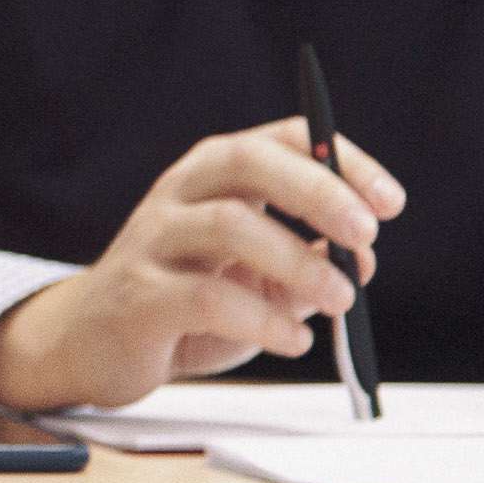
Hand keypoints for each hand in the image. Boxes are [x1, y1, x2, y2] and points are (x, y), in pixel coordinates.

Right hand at [0, 118, 405, 411]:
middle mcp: (181, 193)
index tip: (390, 205)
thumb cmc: (184, 302)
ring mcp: (153, 240)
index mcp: (215, 174)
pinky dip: (263, 320)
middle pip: (248, 163)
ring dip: (297, 263)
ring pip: (228, 226)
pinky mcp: (137, 296)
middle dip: (317, 193)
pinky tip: (293, 340)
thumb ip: (306, 264)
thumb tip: (360, 263)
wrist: (93, 344)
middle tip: (365, 235)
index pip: (285, 138)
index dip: (342, 163)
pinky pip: (205, 299)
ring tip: (340, 300)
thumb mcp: (257, 278)